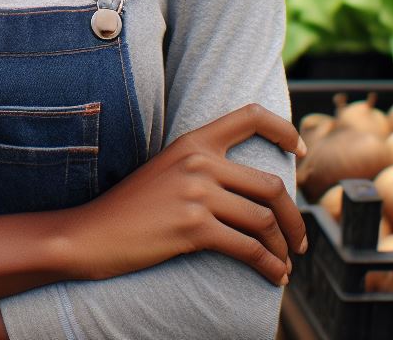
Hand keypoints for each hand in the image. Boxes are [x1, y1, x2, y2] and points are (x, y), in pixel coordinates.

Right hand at [61, 104, 306, 285]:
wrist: (93, 233)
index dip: (283, 129)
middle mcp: (198, 162)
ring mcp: (195, 194)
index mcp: (192, 141)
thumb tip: (248, 187)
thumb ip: (204, 168)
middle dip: (294, 218)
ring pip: (265, 220)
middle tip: (298, 241)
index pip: (250, 116)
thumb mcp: (167, 171)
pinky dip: (270, 266)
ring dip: (284, 248)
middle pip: (271, 185)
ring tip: (284, 263)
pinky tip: (274, 276)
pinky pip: (250, 249)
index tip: (298, 150)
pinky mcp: (193, 227)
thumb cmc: (132, 207)